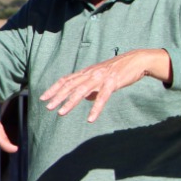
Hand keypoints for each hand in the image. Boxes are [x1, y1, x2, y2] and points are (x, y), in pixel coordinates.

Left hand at [39, 49, 171, 122]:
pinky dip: (95, 109)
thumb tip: (84, 99)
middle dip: (57, 96)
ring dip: (70, 103)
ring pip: (82, 91)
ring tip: (61, 113)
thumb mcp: (101, 78)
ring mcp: (101, 78)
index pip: (66, 80)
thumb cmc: (118, 70)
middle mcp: (90, 74)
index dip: (54, 88)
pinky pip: (102, 98)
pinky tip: (90, 119)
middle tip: (48, 107)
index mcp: (86, 72)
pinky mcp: (112, 83)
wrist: (137, 60)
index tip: (43, 97)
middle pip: (70, 85)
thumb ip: (91, 88)